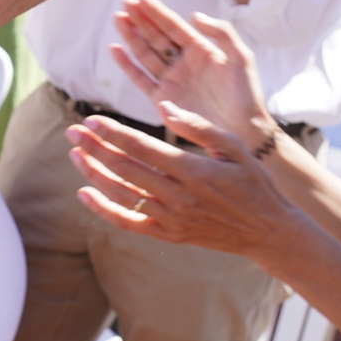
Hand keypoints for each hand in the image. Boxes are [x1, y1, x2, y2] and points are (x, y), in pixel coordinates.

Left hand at [65, 103, 300, 261]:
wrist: (268, 231)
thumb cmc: (252, 182)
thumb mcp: (233, 146)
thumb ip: (197, 125)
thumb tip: (164, 106)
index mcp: (192, 169)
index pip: (140, 147)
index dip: (111, 132)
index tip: (90, 119)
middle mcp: (178, 195)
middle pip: (124, 168)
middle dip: (94, 148)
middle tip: (72, 132)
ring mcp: (171, 218)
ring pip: (121, 194)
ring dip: (94, 173)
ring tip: (75, 155)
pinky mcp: (169, 235)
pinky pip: (129, 223)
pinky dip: (103, 209)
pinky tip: (84, 193)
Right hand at [110, 0, 276, 150]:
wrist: (242, 131)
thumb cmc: (245, 95)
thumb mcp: (241, 57)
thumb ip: (222, 32)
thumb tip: (194, 15)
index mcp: (200, 51)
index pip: (174, 27)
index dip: (157, 13)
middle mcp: (182, 63)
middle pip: (156, 37)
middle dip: (140, 20)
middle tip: (125, 3)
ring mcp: (171, 81)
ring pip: (145, 53)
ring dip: (131, 36)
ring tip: (118, 18)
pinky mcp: (162, 100)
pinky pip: (140, 79)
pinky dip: (126, 65)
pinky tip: (115, 49)